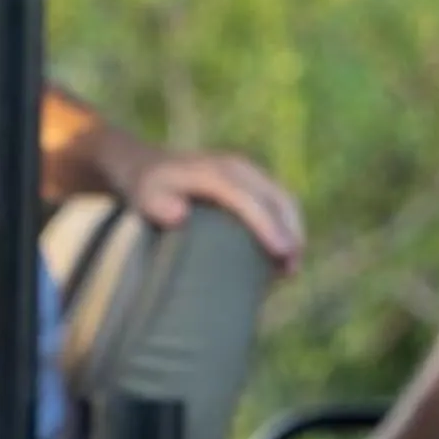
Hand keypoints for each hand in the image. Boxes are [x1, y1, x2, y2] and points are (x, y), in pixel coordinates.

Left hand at [112, 138, 306, 270]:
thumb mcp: (145, 196)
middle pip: (276, 199)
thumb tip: (180, 216)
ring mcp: (249, 172)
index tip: (280, 253)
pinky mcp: (253, 181)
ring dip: (294, 232)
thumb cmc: (149, 189)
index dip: (267, 226)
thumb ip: (158, 205)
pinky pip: (279, 202)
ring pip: (284, 200)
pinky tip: (284, 254)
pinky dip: (287, 227)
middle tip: (291, 272)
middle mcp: (237, 168)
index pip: (248, 199)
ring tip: (290, 269)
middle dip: (290, 233)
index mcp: (214, 172)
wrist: (149, 166)